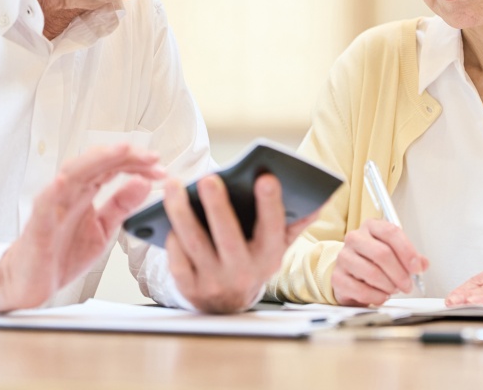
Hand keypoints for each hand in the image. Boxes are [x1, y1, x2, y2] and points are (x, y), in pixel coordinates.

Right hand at [0, 143, 164, 311]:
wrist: (32, 283)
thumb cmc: (63, 254)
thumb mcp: (103, 229)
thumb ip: (121, 205)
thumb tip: (145, 183)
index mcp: (85, 191)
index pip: (112, 166)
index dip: (136, 163)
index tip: (160, 167)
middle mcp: (70, 191)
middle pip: (97, 162)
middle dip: (125, 156)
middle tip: (152, 157)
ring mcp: (54, 203)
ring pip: (74, 172)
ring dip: (97, 160)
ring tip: (121, 151)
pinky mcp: (39, 222)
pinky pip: (47, 201)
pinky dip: (57, 188)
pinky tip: (67, 179)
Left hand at [163, 173, 318, 313]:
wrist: (228, 306)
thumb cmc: (252, 260)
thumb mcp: (276, 246)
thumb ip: (294, 223)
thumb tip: (318, 201)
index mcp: (268, 257)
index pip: (272, 229)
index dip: (270, 204)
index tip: (267, 177)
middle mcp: (243, 272)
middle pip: (228, 236)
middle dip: (218, 207)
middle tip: (208, 177)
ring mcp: (214, 282)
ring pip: (195, 244)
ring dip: (182, 213)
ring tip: (174, 185)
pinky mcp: (189, 288)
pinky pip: (177, 260)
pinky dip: (171, 239)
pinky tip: (164, 215)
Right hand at [331, 218, 428, 306]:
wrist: (350, 274)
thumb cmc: (373, 262)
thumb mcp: (394, 254)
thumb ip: (410, 258)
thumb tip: (423, 264)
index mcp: (371, 227)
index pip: (391, 232)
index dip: (407, 251)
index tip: (417, 267)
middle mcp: (355, 238)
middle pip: (382, 253)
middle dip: (400, 273)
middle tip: (407, 285)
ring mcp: (344, 257)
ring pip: (372, 273)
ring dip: (389, 286)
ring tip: (392, 289)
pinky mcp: (337, 277)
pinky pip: (361, 290)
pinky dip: (377, 297)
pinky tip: (381, 296)